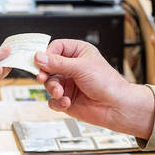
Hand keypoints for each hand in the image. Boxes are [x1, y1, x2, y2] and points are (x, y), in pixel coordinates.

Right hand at [35, 39, 154, 136]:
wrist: (116, 106)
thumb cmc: (107, 83)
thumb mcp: (81, 67)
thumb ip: (58, 63)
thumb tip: (39, 57)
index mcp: (78, 52)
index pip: (55, 48)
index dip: (46, 54)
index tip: (40, 62)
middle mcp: (72, 67)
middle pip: (48, 66)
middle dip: (45, 74)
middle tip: (42, 77)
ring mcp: (69, 84)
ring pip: (49, 84)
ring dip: (53, 89)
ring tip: (60, 93)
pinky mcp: (67, 99)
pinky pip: (53, 100)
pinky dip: (57, 102)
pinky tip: (66, 102)